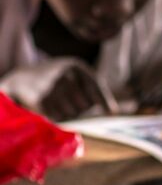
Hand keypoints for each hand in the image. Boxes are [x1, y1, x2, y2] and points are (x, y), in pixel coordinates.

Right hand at [0, 58, 115, 119]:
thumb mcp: (75, 76)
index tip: (112, 112)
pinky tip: (49, 107)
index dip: (104, 101)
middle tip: (69, 101)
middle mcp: (64, 75)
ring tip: (58, 103)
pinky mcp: (40, 100)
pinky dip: (56, 117)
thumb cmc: (58, 80)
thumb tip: (114, 112)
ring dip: (68, 115)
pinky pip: (58, 118)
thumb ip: (94, 90)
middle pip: (85, 105)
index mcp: (76, 66)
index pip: (95, 87)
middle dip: (81, 109)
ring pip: (72, 114)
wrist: (23, 78)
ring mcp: (51, 87)